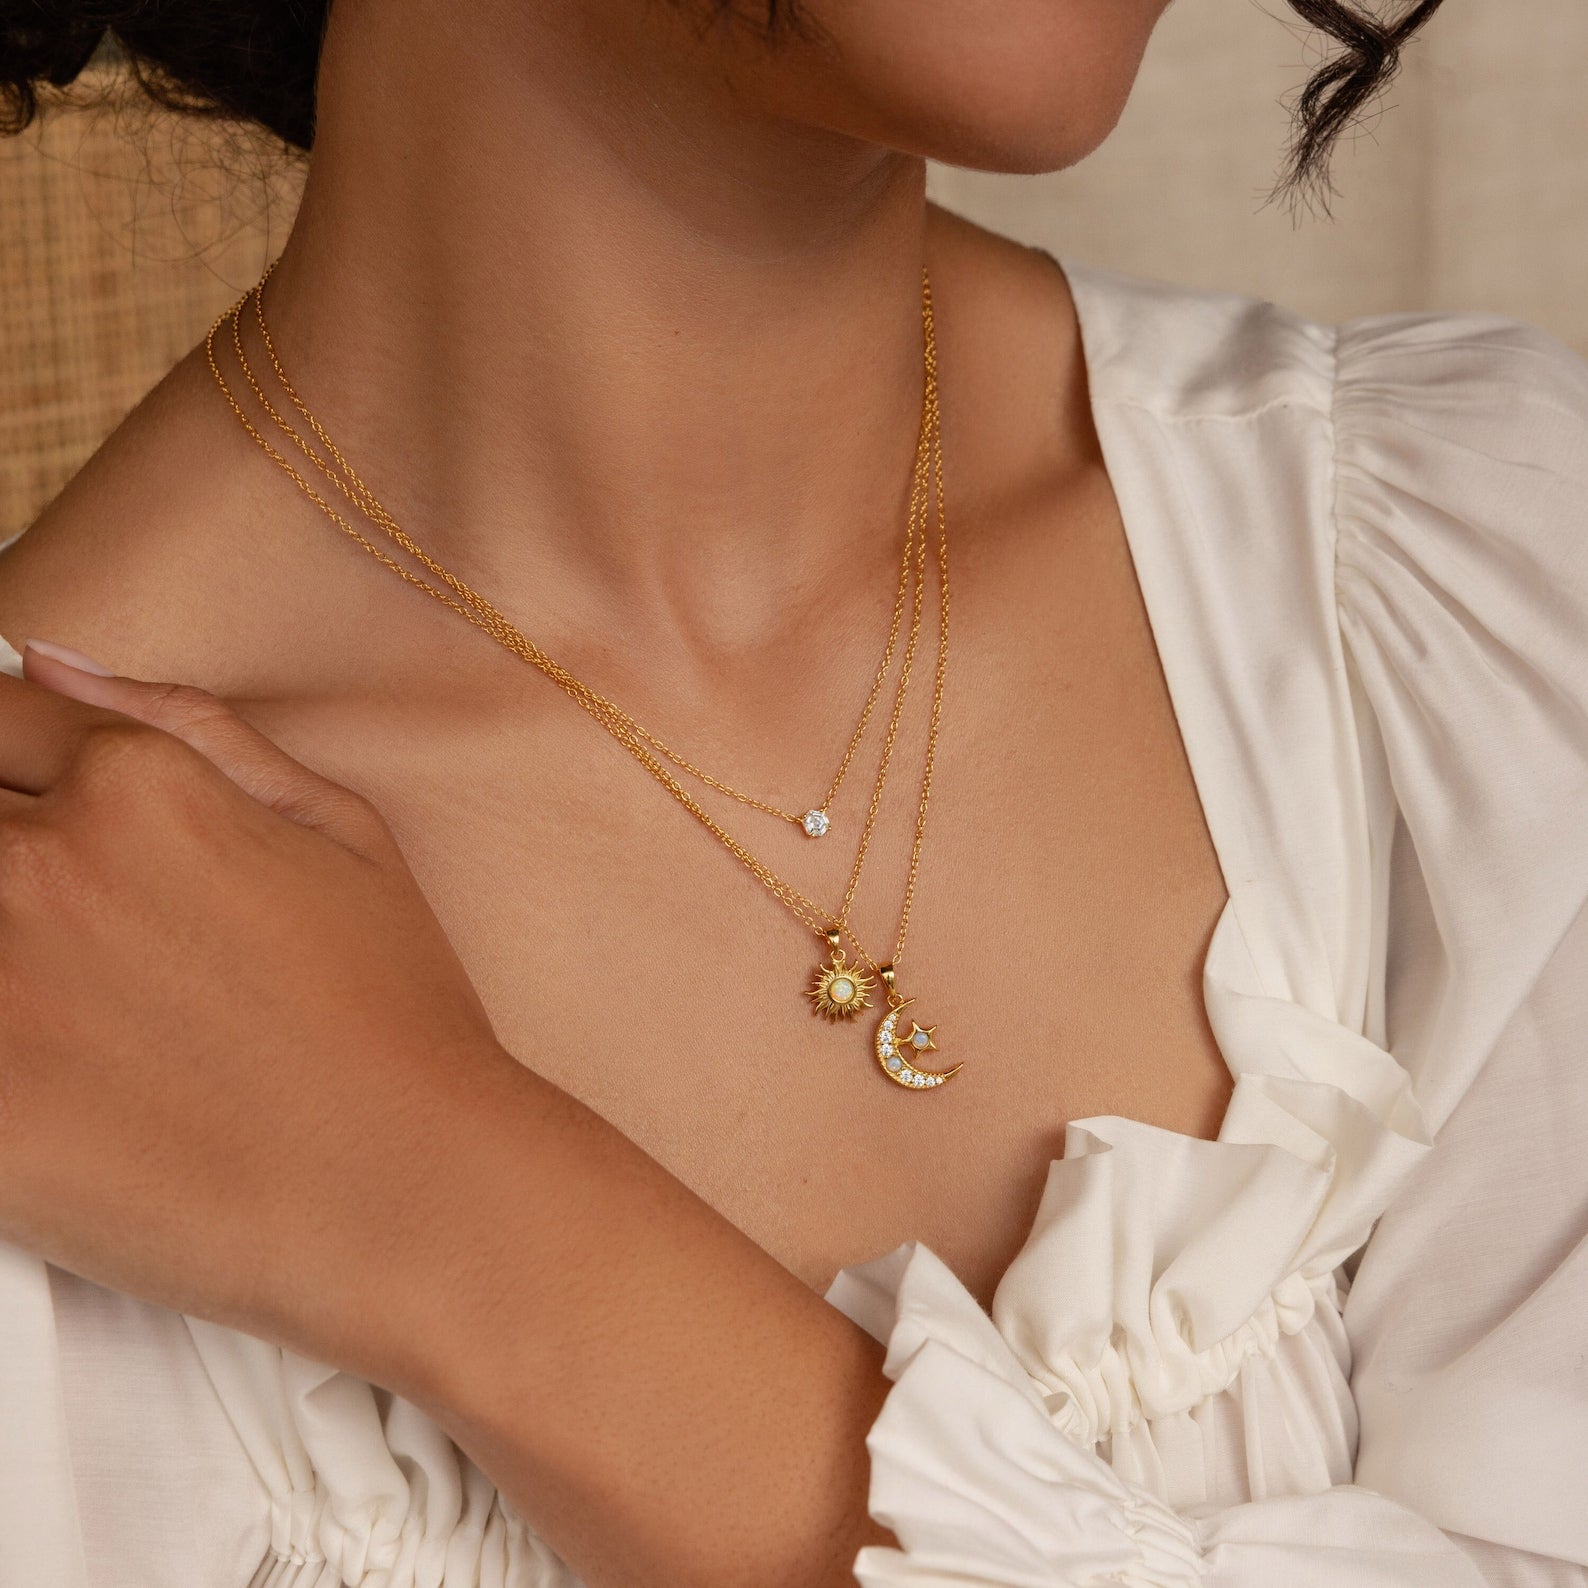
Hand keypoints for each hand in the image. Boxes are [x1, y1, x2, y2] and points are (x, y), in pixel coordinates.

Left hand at [0, 641, 520, 1382]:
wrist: (405, 1187)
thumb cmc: (392, 1015)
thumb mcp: (344, 830)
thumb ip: (196, 730)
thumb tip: (57, 665)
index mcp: (138, 787)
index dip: (0, 765)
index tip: (23, 811)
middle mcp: (45, 863)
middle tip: (55, 922)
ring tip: (55, 990)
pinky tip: (46, 1064)